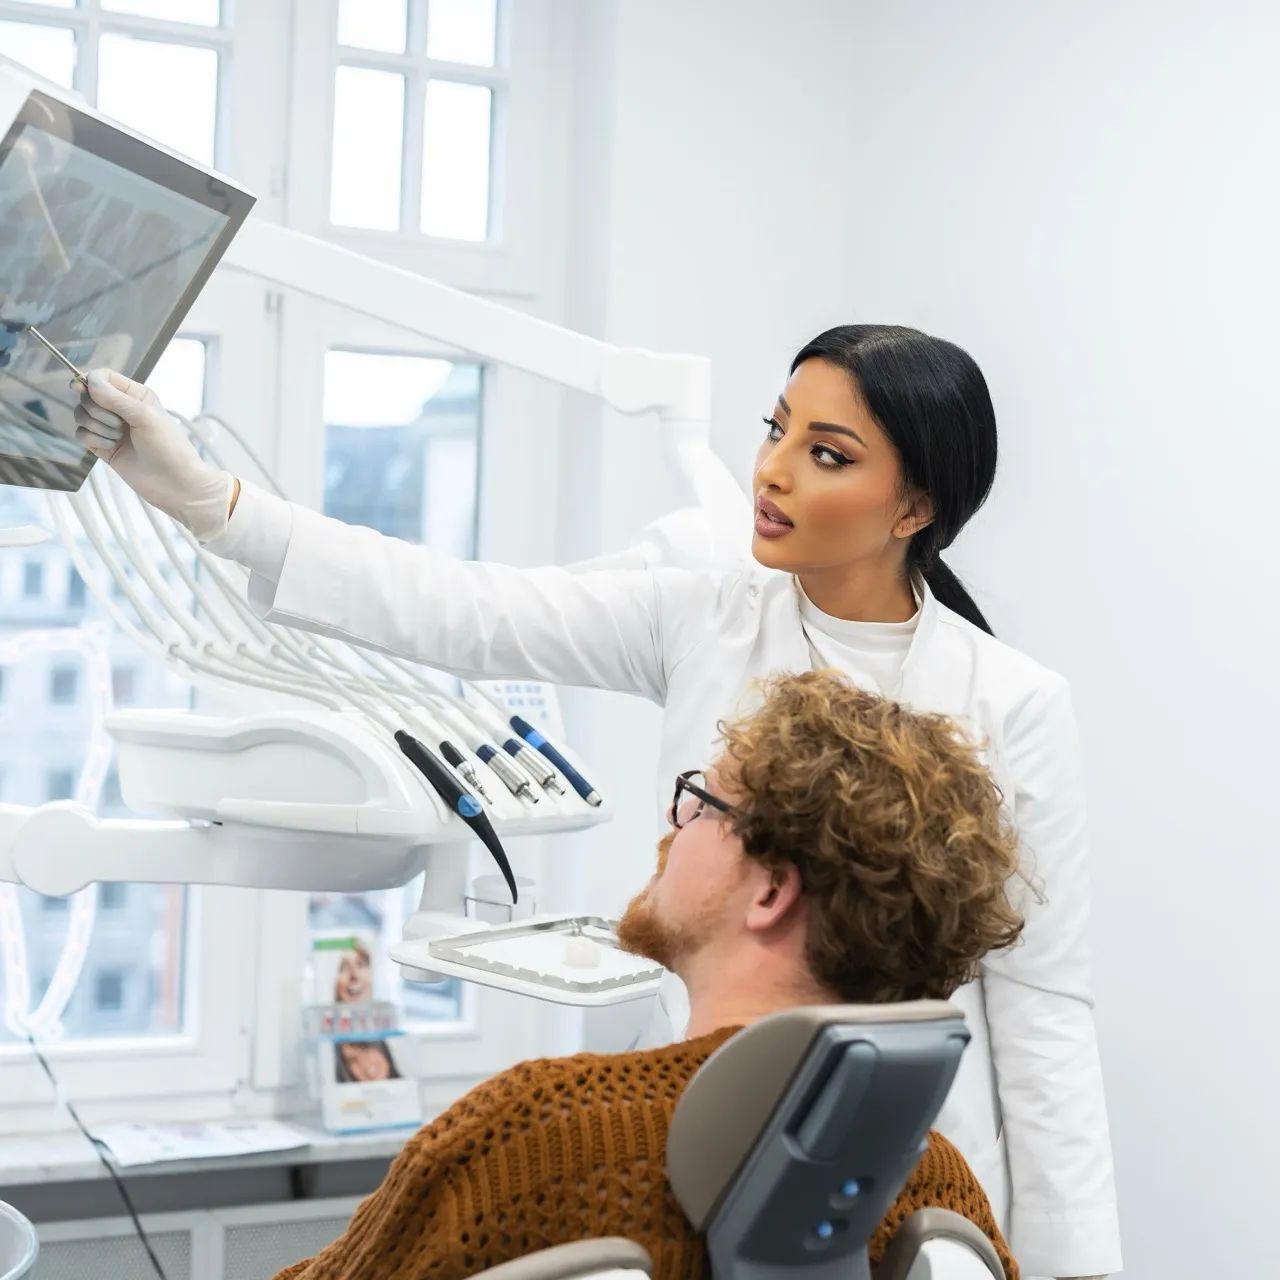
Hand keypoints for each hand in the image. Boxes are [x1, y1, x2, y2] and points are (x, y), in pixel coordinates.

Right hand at [74, 368, 236, 541]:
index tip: (80, 389)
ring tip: (119, 438)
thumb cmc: (169, 448)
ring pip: (82, 415)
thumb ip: (115, 398)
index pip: (103, 377)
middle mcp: (121, 409)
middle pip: (88, 397)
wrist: (174, 484)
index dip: (89, 380)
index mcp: (136, 395)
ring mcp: (111, 428)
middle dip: (97, 410)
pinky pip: (82, 434)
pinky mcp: (103, 446)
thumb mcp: (145, 416)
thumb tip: (89, 380)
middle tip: (119, 425)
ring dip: (97, 426)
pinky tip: (112, 447)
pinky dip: (93, 439)